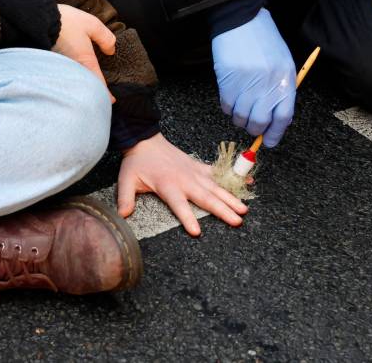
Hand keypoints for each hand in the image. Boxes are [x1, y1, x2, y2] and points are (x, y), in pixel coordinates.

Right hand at [52, 5, 115, 101]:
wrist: (37, 20)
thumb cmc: (65, 21)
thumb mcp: (91, 24)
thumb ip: (105, 38)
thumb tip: (111, 50)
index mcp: (85, 60)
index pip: (98, 82)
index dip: (105, 93)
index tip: (111, 101)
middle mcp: (73, 69)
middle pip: (85, 86)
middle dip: (92, 91)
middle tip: (98, 94)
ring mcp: (61, 68)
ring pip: (74, 82)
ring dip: (80, 85)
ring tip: (85, 84)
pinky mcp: (51, 65)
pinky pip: (64, 76)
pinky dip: (69, 77)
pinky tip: (71, 73)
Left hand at [118, 133, 248, 235]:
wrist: (145, 140)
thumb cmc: (137, 162)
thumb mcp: (126, 180)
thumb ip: (126, 198)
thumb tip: (124, 215)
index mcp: (168, 185)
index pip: (179, 205)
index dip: (187, 218)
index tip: (197, 232)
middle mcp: (185, 180)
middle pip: (206, 198)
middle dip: (222, 210)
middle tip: (237, 221)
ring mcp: (194, 172)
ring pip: (216, 187)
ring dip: (231, 198)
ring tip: (244, 209)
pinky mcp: (198, 166)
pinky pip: (218, 173)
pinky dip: (233, 177)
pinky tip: (248, 182)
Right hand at [211, 8, 295, 147]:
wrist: (241, 20)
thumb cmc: (264, 41)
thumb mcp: (282, 63)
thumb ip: (281, 90)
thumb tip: (275, 118)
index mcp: (285, 81)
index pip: (283, 118)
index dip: (275, 134)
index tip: (269, 141)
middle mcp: (267, 85)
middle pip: (260, 122)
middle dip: (255, 128)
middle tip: (252, 124)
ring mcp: (246, 85)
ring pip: (241, 117)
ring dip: (240, 118)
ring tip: (241, 106)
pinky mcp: (227, 82)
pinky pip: (226, 107)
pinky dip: (228, 108)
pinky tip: (231, 96)